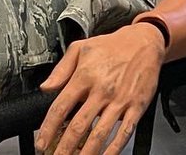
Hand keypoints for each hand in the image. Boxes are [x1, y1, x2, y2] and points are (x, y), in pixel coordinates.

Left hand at [37, 23, 164, 154]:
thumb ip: (60, 69)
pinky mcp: (136, 107)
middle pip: (78, 126)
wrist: (144, 42)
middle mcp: (101, 90)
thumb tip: (45, 87)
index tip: (41, 143)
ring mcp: (119, 100)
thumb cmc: (112, 46)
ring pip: (100, 134)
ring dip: (86, 153)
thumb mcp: (80, 48)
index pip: (61, 107)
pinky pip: (124, 132)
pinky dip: (114, 149)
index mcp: (85, 76)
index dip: (48, 129)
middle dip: (64, 148)